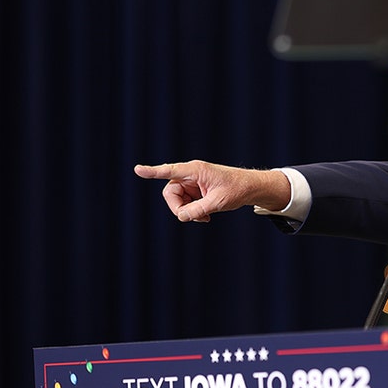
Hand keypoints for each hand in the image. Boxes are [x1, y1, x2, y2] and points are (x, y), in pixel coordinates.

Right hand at [133, 160, 290, 221]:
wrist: (249, 188)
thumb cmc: (236, 190)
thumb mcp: (218, 202)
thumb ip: (198, 210)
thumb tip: (181, 217)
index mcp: (195, 170)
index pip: (170, 171)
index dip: (153, 172)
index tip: (138, 169)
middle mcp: (190, 174)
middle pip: (170, 191)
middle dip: (178, 207)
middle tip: (192, 217)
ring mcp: (192, 182)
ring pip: (177, 198)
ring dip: (187, 211)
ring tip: (205, 217)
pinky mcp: (195, 189)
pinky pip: (185, 202)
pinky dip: (192, 211)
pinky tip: (206, 217)